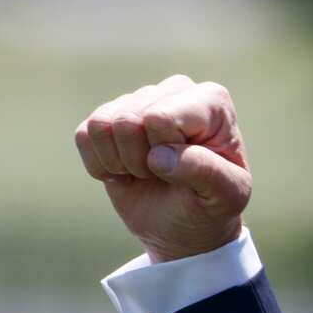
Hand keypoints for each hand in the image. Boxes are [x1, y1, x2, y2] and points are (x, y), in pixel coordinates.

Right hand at [74, 74, 251, 261]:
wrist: (186, 224)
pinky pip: (84, 135)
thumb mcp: (227, 196)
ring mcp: (140, 99)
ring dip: (121, 163)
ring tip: (148, 172)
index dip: (165, 154)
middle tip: (166, 175)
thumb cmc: (213, 205)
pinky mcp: (110, 117)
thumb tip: (160, 156)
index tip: (188, 170)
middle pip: (127, 121)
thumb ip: (207, 173)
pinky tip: (127, 171)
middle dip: (141, 162)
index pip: (159, 118)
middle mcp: (175, 89)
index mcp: (211, 100)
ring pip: (102, 125)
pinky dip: (101, 166)